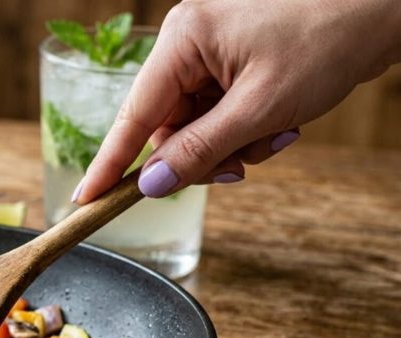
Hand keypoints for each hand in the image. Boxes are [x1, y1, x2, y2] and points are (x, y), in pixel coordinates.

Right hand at [73, 0, 400, 202]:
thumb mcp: (259, 108)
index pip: (132, 116)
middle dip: (203, 156)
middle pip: (168, 127)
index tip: (85, 200)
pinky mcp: (235, 63)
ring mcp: (213, 53)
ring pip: (197, 127)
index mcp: (182, 41)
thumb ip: (199, 150)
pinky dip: (248, 131)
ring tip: (277, 136)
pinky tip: (282, 125)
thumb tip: (152, 184)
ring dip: (233, 146)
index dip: (109, 164)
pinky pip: (221, 115)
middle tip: (238, 169)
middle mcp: (189, 44)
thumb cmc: (327, 38)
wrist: (385, 8)